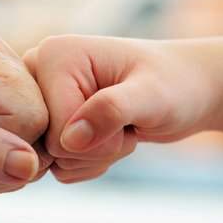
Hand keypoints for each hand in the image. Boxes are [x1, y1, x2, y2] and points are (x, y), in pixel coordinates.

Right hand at [24, 35, 222, 182]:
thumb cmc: (172, 83)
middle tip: (122, 123)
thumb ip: (112, 110)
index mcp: (53, 55)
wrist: (182, 89)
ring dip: (95, 157)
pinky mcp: (52, 123)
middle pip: (49, 147)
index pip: (54, 127)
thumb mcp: (151, 94)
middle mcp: (39, 77)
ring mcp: (44, 103)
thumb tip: (69, 140)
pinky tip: (107, 137)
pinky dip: (89, 163)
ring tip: (118, 127)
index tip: (126, 118)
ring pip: (56, 162)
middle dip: (95, 149)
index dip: (96, 139)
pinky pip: (59, 166)